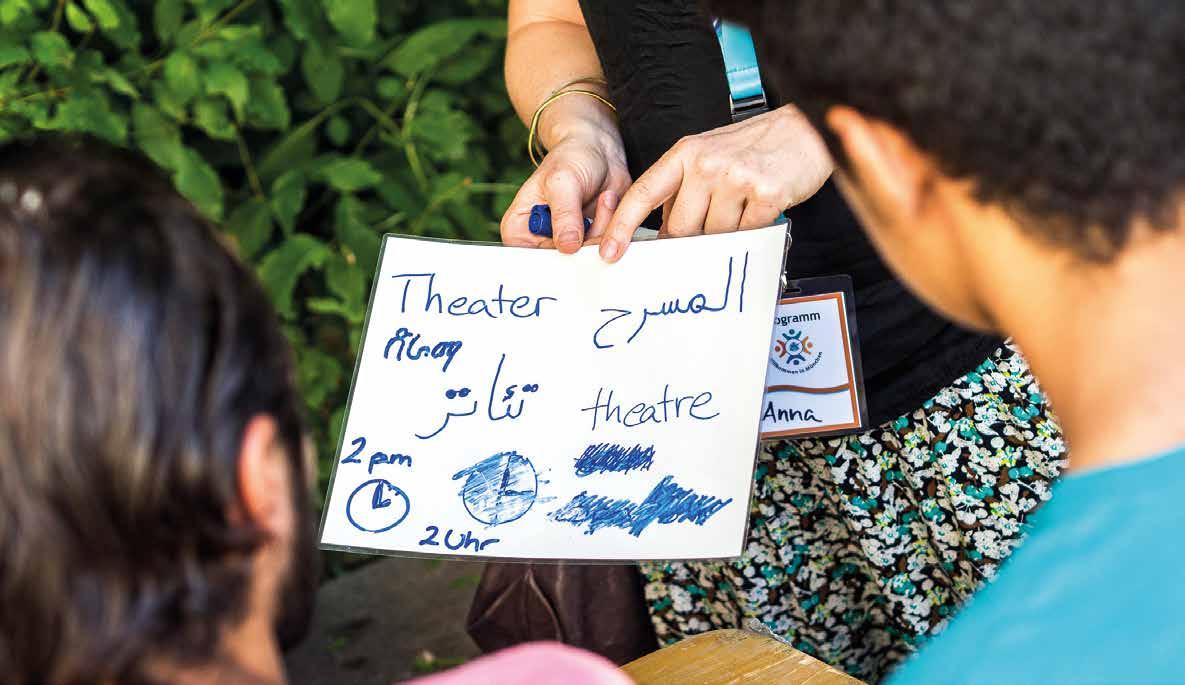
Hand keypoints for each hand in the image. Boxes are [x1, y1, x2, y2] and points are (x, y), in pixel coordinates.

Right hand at [500, 101, 631, 252]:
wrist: (599, 150)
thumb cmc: (570, 158)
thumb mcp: (562, 182)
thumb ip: (564, 215)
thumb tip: (567, 248)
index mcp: (519, 230)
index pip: (528, 263)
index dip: (552, 261)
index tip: (573, 246)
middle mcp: (541, 243)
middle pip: (562, 266)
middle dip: (584, 243)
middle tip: (592, 215)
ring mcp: (569, 245)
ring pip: (589, 258)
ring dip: (604, 229)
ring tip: (603, 197)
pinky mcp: (593, 243)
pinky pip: (607, 249)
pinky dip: (614, 228)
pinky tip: (608, 202)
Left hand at [598, 104, 832, 261]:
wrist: (806, 129)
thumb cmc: (755, 146)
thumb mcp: (707, 154)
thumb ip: (682, 188)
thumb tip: (662, 232)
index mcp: (685, 153)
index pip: (642, 194)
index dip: (621, 226)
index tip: (608, 253)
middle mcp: (706, 163)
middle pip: (679, 228)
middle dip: (692, 237)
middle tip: (714, 221)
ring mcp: (735, 178)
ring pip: (714, 235)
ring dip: (727, 231)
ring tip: (744, 205)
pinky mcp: (765, 193)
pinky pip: (747, 233)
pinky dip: (753, 228)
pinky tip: (761, 207)